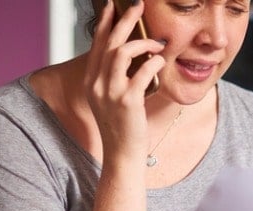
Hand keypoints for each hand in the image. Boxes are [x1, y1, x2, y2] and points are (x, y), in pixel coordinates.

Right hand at [82, 0, 166, 165]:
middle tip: (138, 5)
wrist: (122, 154)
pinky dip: (154, 62)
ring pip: (122, 52)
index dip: (106, 23)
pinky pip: (142, 71)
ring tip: (158, 43)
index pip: (97, 44)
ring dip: (143, 42)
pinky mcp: (127, 101)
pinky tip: (161, 61)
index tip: (113, 5)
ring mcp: (110, 92)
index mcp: (91, 81)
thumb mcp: (111, 98)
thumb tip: (131, 53)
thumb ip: (115, 77)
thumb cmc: (122, 126)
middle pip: (109, 42)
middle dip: (125, 20)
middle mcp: (96, 84)